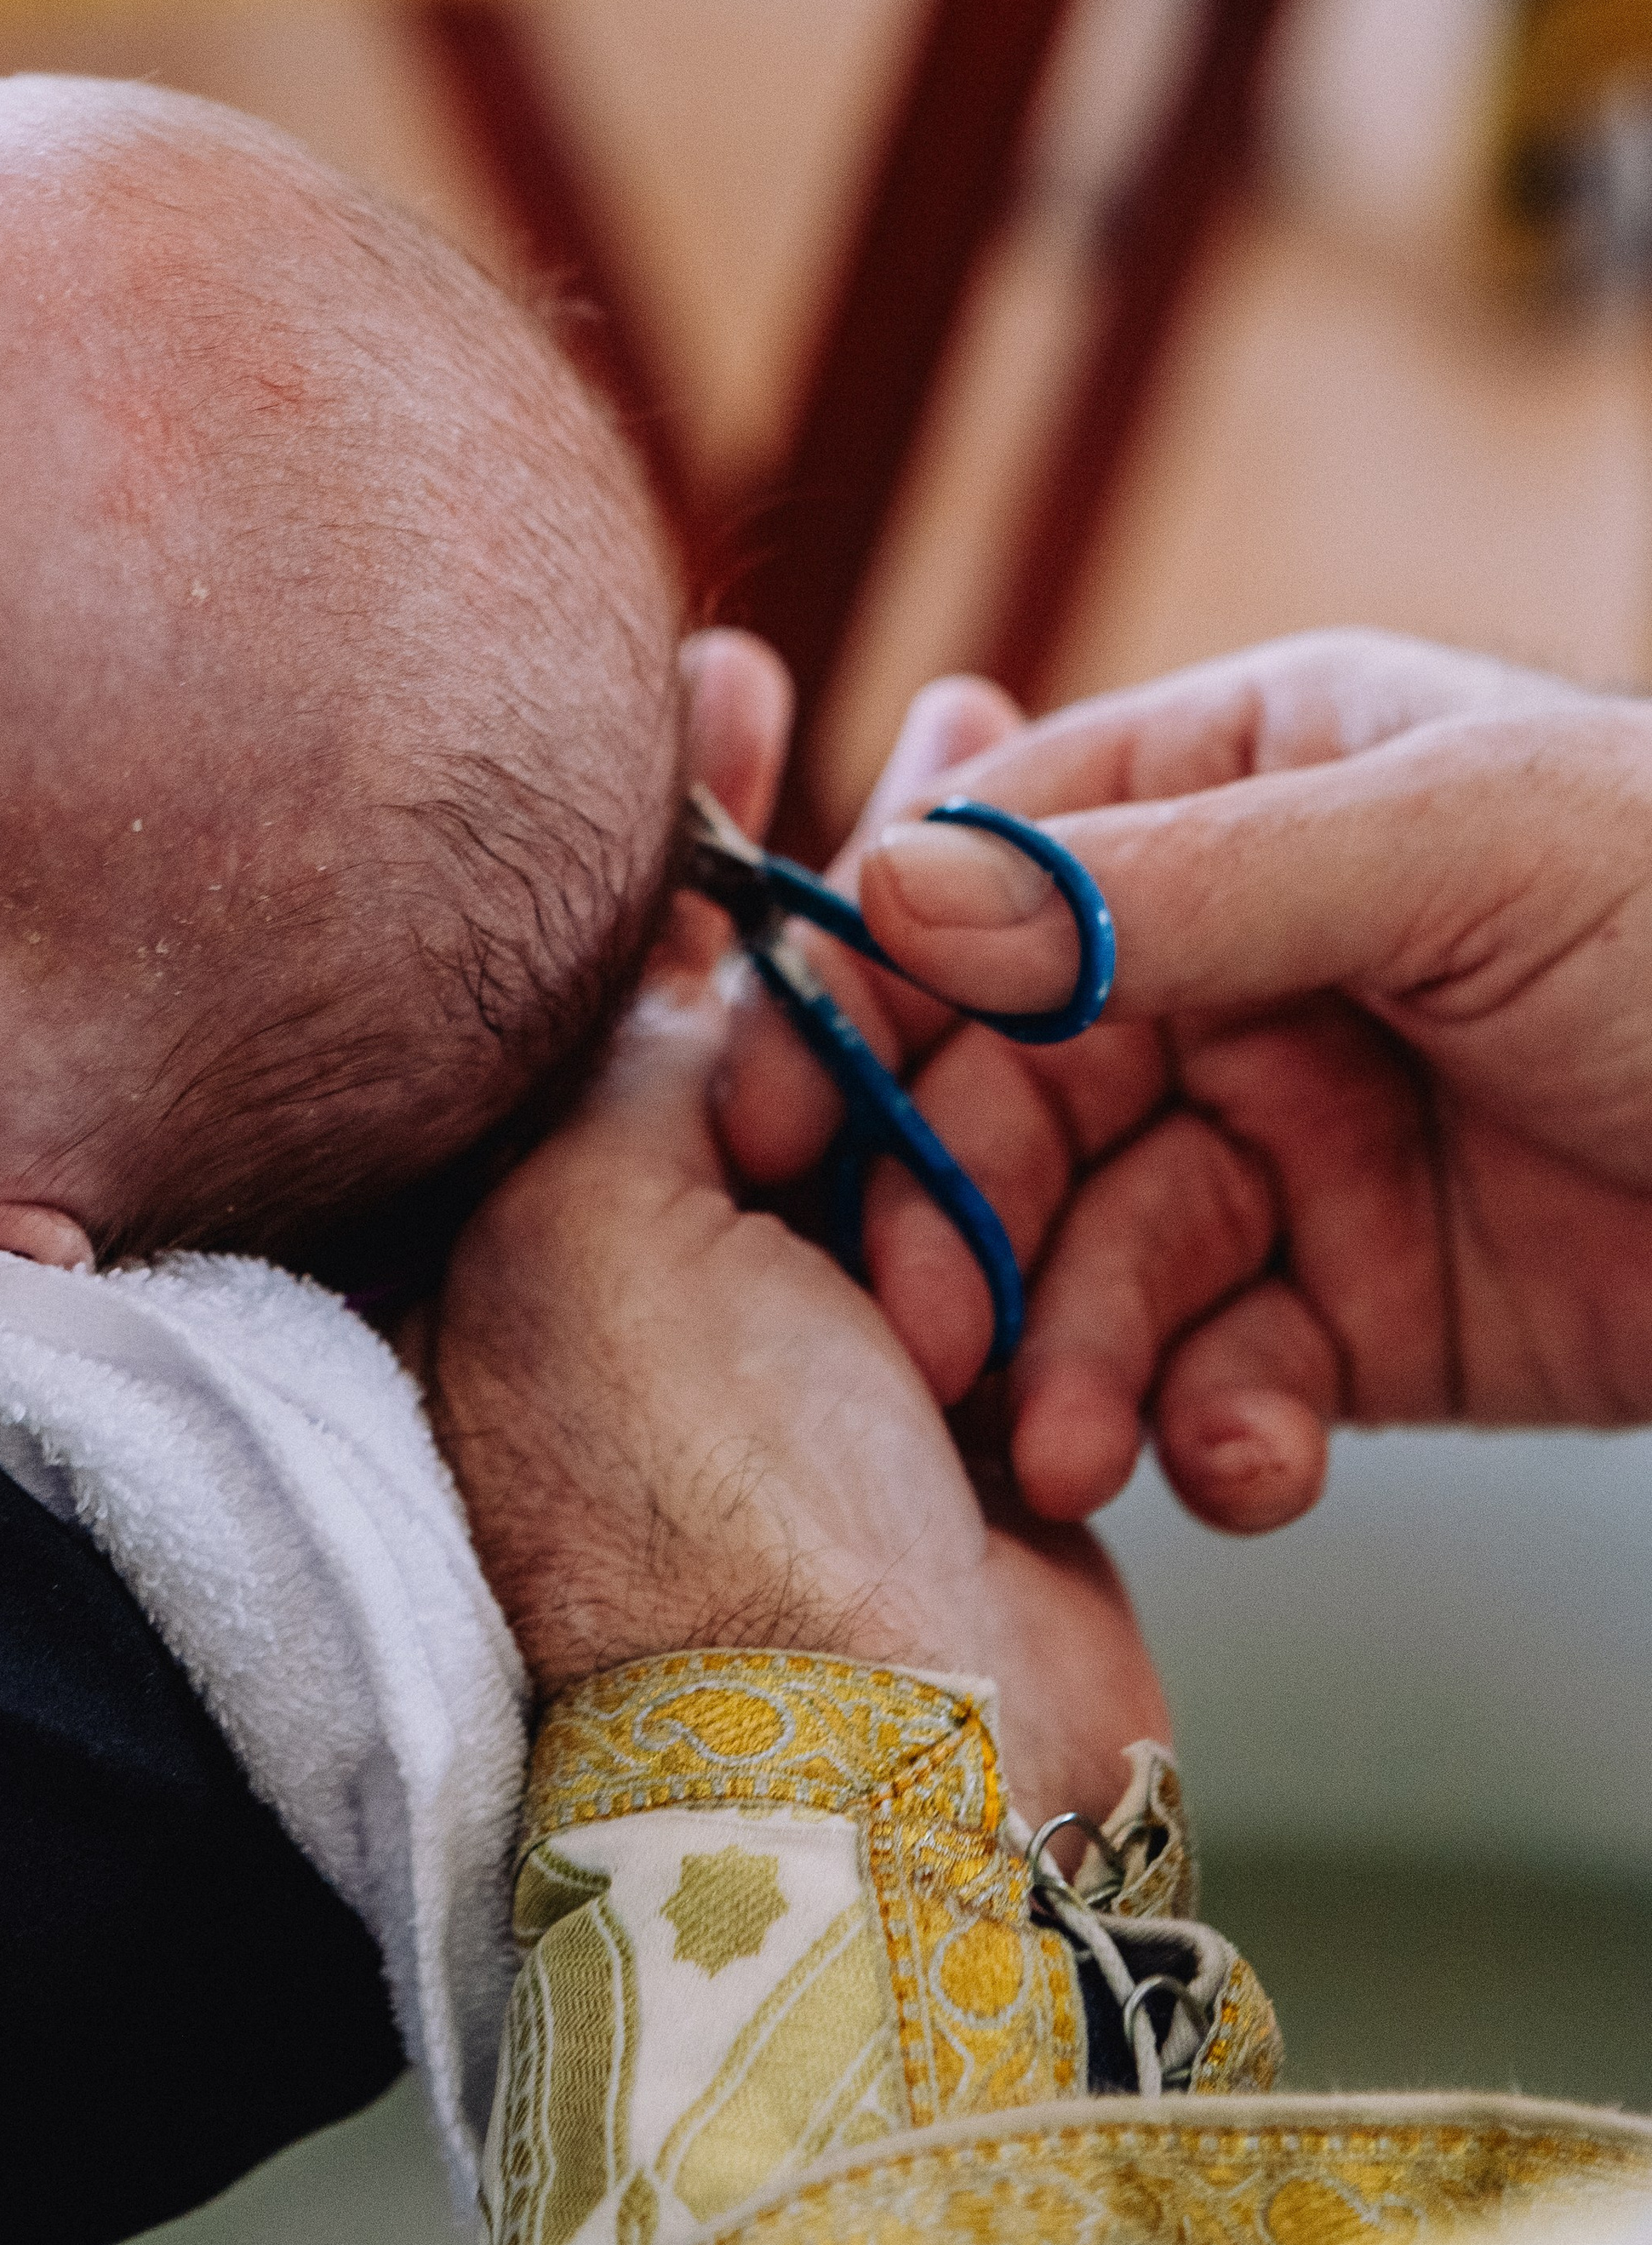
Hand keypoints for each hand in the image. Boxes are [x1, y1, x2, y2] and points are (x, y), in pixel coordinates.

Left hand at [423, 634, 1167, 1836]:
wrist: (874, 1758)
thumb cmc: (697, 1487)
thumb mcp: (597, 1213)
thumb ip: (641, 1048)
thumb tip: (696, 959)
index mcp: (536, 1229)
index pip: (611, 980)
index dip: (684, 819)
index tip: (738, 671)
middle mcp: (670, 1277)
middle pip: (795, 1017)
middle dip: (879, 859)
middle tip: (962, 697)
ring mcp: (829, 1344)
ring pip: (934, 1102)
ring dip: (994, 973)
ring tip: (1045, 787)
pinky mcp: (977, 1402)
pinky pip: (1048, 1218)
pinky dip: (1077, 1127)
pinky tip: (1116, 998)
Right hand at [729, 631, 1651, 1536]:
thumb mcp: (1454, 851)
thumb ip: (1171, 881)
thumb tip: (899, 884)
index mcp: (1251, 785)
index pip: (997, 872)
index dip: (881, 990)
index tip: (790, 1109)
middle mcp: (1247, 959)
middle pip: (1017, 1080)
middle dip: (966, 1207)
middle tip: (935, 1328)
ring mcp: (1301, 1138)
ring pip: (1098, 1247)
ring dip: (1070, 1349)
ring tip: (1076, 1442)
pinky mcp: (1365, 1313)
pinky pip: (1223, 1372)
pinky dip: (1213, 1427)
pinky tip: (1254, 1459)